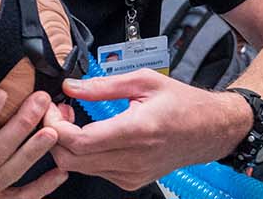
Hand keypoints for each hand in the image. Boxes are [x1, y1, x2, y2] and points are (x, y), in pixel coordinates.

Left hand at [43, 70, 250, 189]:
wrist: (211, 130)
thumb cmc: (183, 103)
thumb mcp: (143, 81)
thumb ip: (102, 85)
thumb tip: (70, 86)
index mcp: (137, 130)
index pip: (79, 141)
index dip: (55, 125)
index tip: (51, 107)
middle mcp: (134, 159)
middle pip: (72, 159)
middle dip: (54, 134)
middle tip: (59, 111)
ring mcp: (132, 174)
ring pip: (79, 168)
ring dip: (67, 144)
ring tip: (74, 118)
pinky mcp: (131, 181)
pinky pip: (94, 171)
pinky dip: (83, 154)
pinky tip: (90, 133)